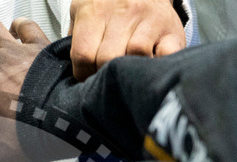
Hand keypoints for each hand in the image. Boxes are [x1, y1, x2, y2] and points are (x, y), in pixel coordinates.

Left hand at [69, 0, 185, 79]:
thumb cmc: (110, 6)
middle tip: (106, 78)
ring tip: (125, 73)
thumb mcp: (84, 10)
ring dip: (129, 70)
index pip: (83, 54)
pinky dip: (156, 65)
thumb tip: (64, 71)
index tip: (86, 80)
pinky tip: (148, 67)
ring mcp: (150, 19)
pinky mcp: (173, 30)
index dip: (82, 74)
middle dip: (103, 73)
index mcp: (95, 10)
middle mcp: (123, 12)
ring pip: (135, 55)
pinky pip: (166, 54)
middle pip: (107, 57)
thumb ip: (74, 37)